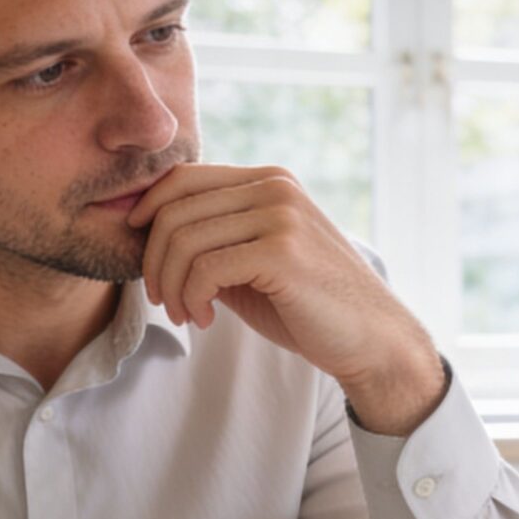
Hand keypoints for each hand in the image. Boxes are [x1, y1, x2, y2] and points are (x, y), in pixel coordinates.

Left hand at [127, 164, 446, 434]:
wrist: (372, 340)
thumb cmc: (309, 307)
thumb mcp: (253, 264)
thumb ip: (213, 243)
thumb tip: (148, 237)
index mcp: (269, 180)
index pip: (182, 179)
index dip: (147, 216)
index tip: (145, 261)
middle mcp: (275, 187)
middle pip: (174, 208)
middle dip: (154, 263)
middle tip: (163, 302)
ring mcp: (281, 215)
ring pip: (184, 240)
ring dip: (171, 287)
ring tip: (186, 315)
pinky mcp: (282, 252)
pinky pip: (205, 268)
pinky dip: (191, 299)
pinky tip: (204, 319)